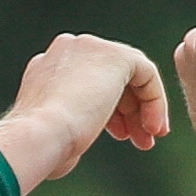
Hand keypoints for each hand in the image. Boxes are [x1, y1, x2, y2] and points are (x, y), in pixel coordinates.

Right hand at [0, 34, 168, 182]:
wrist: (39, 137)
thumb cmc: (44, 146)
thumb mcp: (56, 132)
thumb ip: (71, 121)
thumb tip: (79, 133)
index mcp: (48, 66)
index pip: (90, 81)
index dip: (112, 111)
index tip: (124, 137)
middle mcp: (67, 50)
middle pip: (113, 77)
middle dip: (131, 111)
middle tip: (142, 142)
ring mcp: (90, 48)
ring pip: (131, 75)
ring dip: (144, 109)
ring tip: (147, 141)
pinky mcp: (114, 55)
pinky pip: (147, 73)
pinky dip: (155, 100)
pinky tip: (153, 127)